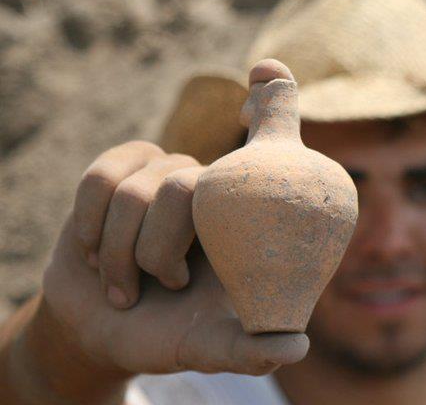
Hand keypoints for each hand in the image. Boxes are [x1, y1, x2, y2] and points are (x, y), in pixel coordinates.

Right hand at [39, 140, 307, 378]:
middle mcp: (204, 190)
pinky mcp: (119, 173)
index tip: (253, 114)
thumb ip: (248, 350)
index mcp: (239, 222)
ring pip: (131, 192)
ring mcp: (161, 175)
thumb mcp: (209, 349)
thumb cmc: (167, 336)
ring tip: (121, 289)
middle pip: (179, 186)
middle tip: (159, 289)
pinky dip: (88, 224)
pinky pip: (99, 180)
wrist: (100, 330)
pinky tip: (91, 255)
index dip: (265, 118)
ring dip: (116, 253)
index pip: (249, 176)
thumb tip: (296, 349)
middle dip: (153, 253)